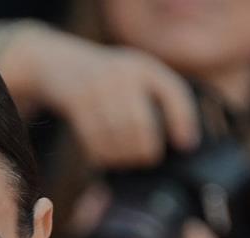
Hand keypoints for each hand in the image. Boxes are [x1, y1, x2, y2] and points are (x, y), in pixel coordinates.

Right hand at [7, 25, 199, 167]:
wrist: (62, 64)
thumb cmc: (109, 79)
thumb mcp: (137, 76)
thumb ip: (162, 99)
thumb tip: (184, 141)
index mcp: (144, 67)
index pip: (172, 94)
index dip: (182, 121)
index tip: (186, 145)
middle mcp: (121, 74)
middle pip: (139, 123)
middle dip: (146, 149)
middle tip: (148, 159)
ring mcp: (96, 88)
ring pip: (115, 135)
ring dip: (123, 156)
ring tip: (128, 162)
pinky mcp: (76, 103)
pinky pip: (92, 138)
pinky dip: (102, 155)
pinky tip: (107, 158)